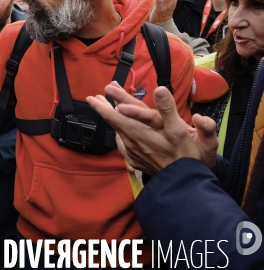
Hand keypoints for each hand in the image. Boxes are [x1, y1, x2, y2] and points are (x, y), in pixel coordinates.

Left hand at [86, 82, 217, 175]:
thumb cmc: (182, 156)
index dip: (101, 106)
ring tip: (110, 112)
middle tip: (96, 99)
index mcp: (137, 132)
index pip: (112, 116)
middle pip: (112, 123)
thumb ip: (167, 108)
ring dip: (112, 120)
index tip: (91, 98)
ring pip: (117, 132)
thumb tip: (159, 89)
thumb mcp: (178, 129)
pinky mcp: (136, 160)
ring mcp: (132, 153)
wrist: (182, 183)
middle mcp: (131, 142)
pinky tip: (122, 133)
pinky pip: (123, 144)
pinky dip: (120, 134)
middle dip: (103, 109)